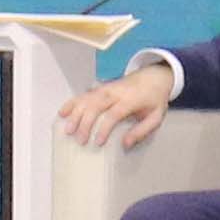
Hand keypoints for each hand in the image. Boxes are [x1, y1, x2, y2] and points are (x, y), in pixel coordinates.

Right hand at [60, 58, 179, 150]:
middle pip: (96, 105)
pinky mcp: (100, 88)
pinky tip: (62, 112)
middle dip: (86, 123)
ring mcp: (106, 88)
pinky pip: (84, 94)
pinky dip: (72, 102)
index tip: (98, 142)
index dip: (104, 128)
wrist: (155, 75)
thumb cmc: (154, 99)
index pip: (114, 113)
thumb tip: (125, 144)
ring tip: (67, 129)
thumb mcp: (156, 116)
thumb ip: (142, 131)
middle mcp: (116, 92)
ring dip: (76, 114)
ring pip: (87, 99)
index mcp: (131, 99)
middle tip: (80, 140)